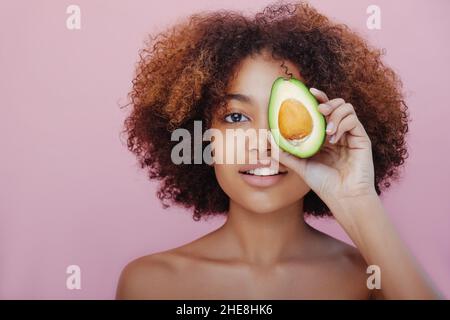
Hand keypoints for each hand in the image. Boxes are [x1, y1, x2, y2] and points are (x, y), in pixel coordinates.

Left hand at [268, 87, 376, 206]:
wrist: (343, 197)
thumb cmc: (324, 184)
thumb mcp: (301, 165)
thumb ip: (286, 152)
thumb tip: (268, 139)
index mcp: (325, 136)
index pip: (322, 111)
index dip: (316, 99)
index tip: (307, 92)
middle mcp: (338, 133)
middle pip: (336, 104)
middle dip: (326, 101)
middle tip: (317, 106)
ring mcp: (350, 135)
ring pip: (347, 108)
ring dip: (335, 112)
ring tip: (325, 127)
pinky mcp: (361, 139)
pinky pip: (353, 120)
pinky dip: (342, 123)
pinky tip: (333, 136)